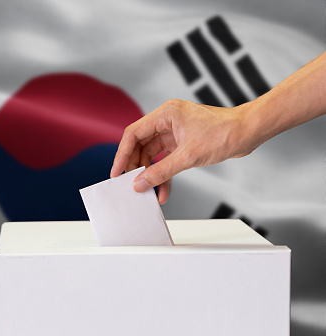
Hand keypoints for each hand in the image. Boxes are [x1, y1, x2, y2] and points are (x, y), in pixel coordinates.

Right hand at [110, 99, 255, 203]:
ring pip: (153, 155)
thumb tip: (140, 183)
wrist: (249, 132)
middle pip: (140, 145)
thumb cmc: (224, 133)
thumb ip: (161, 172)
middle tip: (133, 184)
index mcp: (165, 114)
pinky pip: (166, 159)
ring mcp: (174, 131)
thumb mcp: (188, 156)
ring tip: (150, 192)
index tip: (116, 172)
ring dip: (151, 174)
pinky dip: (164, 173)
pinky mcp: (182, 142)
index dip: (122, 154)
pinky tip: (164, 190)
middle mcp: (167, 120)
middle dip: (137, 167)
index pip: (133, 134)